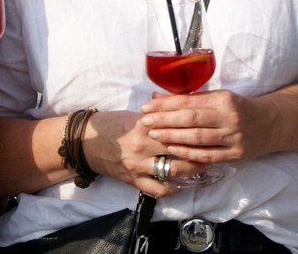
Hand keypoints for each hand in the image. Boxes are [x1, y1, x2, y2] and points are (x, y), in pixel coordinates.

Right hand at [79, 109, 206, 197]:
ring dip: (191, 170)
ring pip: (172, 170)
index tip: (208, 128)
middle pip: (178, 149)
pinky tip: (182, 185)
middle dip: (198, 149)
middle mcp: (142, 146)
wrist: (84, 142)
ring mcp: (138, 165)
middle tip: (213, 148)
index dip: (193, 129)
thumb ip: (154, 115)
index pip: (174, 126)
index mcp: (142, 126)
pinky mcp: (133, 179)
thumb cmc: (108, 124)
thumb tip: (175, 108)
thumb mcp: (130, 114)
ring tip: (204, 166)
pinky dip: (172, 188)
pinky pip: (157, 189)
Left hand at [141, 89, 267, 165]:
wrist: (270, 124)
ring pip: (197, 138)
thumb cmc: (237, 108)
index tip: (147, 107)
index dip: (165, 105)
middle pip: (191, 119)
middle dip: (165, 120)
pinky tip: (172, 149)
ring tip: (154, 134)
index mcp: (223, 99)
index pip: (189, 101)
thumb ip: (188, 98)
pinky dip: (188, 153)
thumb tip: (156, 97)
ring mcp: (233, 138)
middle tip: (145, 122)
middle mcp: (229, 118)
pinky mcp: (236, 154)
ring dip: (172, 137)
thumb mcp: (217, 97)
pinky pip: (207, 155)